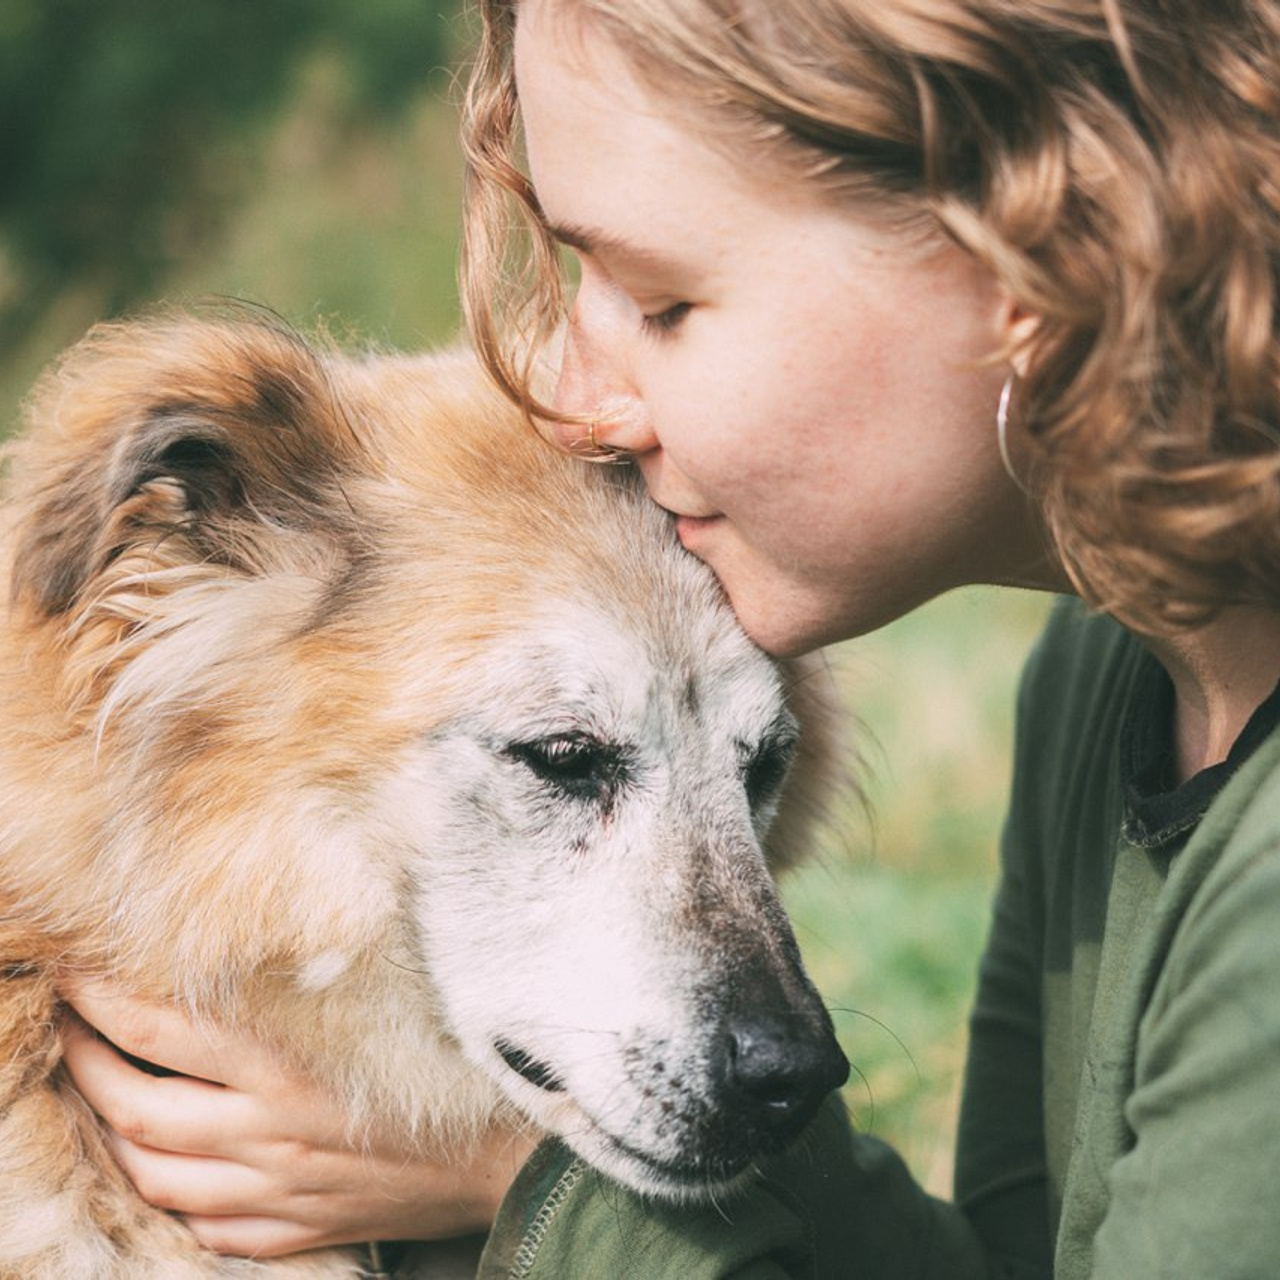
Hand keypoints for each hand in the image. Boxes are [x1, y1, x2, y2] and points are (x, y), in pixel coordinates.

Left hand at [59, 979, 535, 1257]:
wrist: (514, 1155)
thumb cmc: (456, 1063)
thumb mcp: (388, 1001)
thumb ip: (318, 971)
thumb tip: (267, 924)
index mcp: (295, 1062)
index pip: (165, 1027)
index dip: (107, 997)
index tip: (80, 970)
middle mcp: (272, 1130)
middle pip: (137, 1105)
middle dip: (86, 1062)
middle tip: (70, 1026)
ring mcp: (277, 1189)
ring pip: (154, 1170)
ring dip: (111, 1128)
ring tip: (99, 1089)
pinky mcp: (294, 1228)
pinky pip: (204, 1222)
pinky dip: (172, 1193)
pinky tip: (169, 1159)